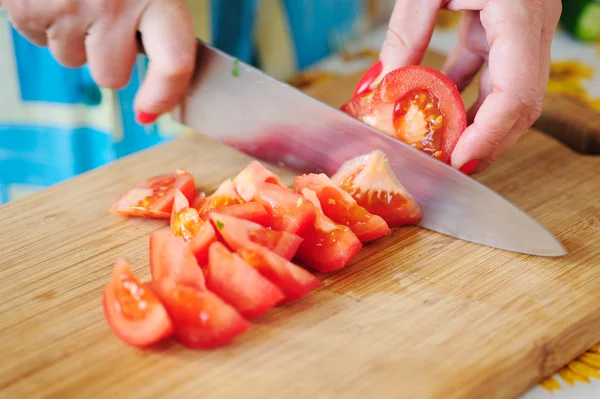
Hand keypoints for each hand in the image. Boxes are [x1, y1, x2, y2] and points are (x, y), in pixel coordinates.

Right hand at [1, 0, 195, 123]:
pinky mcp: (28, 9)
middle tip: (101, 17)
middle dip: (105, 57)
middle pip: (111, 77)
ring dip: (72, 36)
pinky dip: (42, 21)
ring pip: (72, 61)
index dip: (164, 95)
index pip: (175, 62)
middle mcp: (114, 5)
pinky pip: (38, 40)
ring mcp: (68, 9)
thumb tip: (171, 68)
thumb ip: (159, 17)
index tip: (150, 112)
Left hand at [377, 0, 561, 172]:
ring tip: (443, 147)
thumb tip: (381, 85)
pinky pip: (490, 70)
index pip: (516, 94)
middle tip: (450, 167)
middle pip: (519, 104)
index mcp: (521, 13)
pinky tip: (439, 110)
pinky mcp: (506, 25)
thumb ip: (406, 32)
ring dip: (476, 123)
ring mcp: (523, 27)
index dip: (488, 136)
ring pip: (508, 92)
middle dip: (486, 142)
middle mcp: (533, 25)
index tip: (458, 161)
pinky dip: (466, 95)